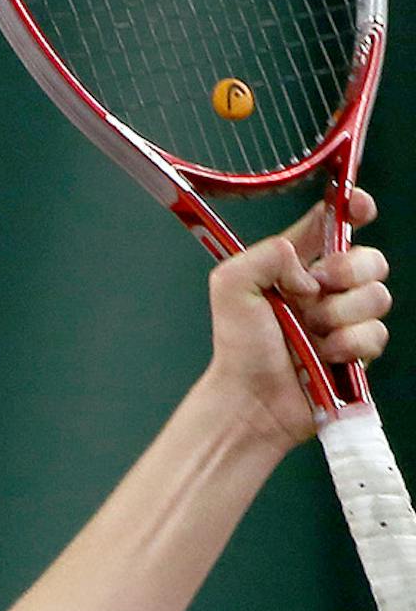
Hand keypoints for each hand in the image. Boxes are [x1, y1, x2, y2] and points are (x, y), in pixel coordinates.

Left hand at [203, 189, 391, 450]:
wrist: (250, 402)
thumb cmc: (237, 348)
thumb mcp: (231, 284)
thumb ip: (268, 253)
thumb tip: (310, 267)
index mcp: (297, 265)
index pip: (336, 222)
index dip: (355, 208)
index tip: (360, 208)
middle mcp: (325, 290)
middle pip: (371, 258)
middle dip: (351, 269)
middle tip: (318, 287)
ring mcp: (344, 321)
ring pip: (378, 296)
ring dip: (343, 314)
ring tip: (313, 333)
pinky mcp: (356, 353)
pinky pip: (377, 334)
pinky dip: (351, 344)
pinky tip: (325, 356)